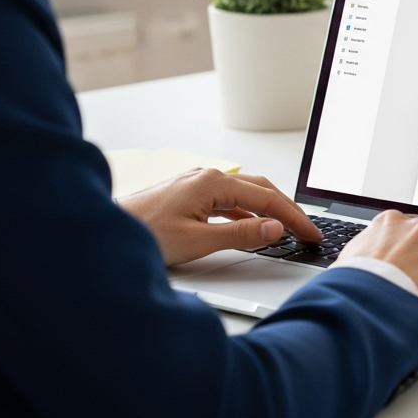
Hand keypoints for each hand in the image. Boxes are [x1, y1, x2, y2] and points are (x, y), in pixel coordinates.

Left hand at [118, 168, 323, 265]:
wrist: (106, 232)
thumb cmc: (143, 234)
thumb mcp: (199, 241)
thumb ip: (241, 235)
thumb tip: (275, 229)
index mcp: (213, 182)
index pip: (267, 198)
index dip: (294, 218)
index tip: (311, 234)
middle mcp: (206, 177)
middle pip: (260, 189)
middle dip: (286, 209)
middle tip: (306, 231)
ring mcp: (196, 184)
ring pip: (243, 194)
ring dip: (266, 211)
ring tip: (285, 230)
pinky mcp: (188, 195)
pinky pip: (227, 201)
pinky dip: (245, 214)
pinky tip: (250, 228)